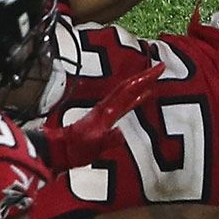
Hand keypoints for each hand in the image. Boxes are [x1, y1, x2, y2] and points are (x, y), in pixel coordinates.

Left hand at [35, 64, 158, 177]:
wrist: (58, 150)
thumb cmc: (76, 149)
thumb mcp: (94, 146)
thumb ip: (108, 140)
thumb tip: (122, 133)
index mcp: (107, 111)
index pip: (129, 90)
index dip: (145, 79)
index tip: (159, 68)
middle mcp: (106, 107)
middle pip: (128, 87)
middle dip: (144, 76)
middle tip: (160, 67)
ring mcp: (104, 112)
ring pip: (125, 93)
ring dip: (139, 84)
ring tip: (153, 80)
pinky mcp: (103, 118)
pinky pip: (123, 103)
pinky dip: (134, 97)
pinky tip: (138, 98)